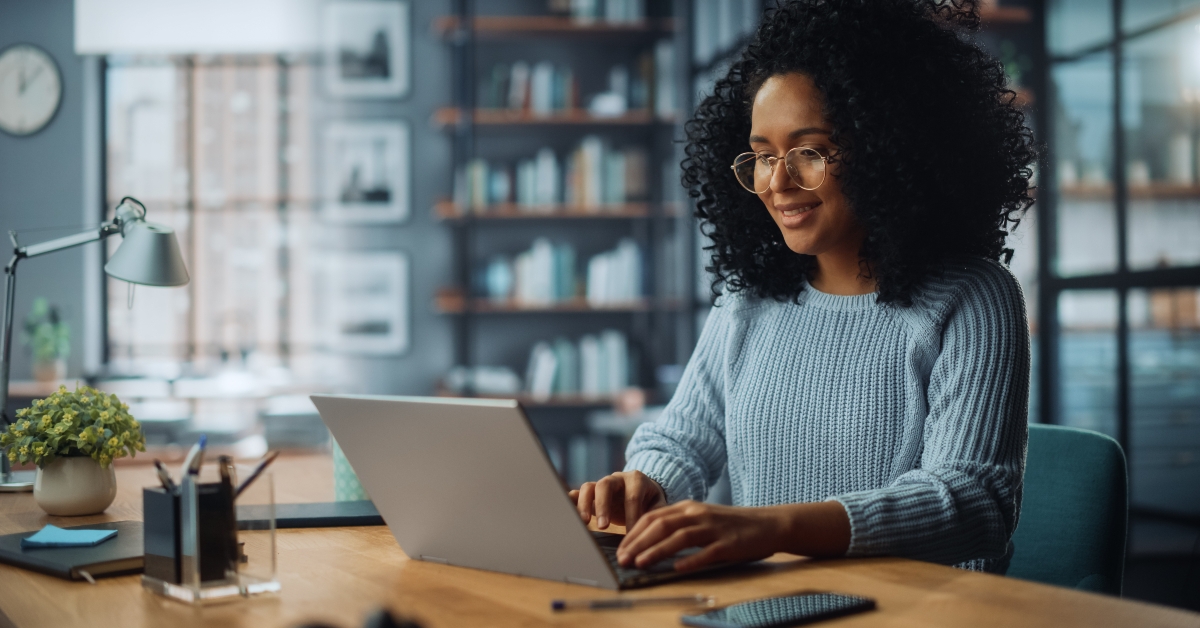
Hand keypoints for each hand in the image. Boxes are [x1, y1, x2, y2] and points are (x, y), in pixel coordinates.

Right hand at [568, 470, 666, 529]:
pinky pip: (578, 493)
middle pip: (605, 485)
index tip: (631, 536)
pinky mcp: (591, 493)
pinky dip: (572, 501)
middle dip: (603, 506)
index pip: (632, 497)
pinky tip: (567, 512)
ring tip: (583, 523)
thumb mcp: (659, 505)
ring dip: (584, 504)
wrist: (643, 490)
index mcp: (636, 480)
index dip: (631, 516)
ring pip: (589, 487)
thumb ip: (656, 514)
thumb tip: (652, 532)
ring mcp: (602, 484)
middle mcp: (616, 478)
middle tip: (604, 526)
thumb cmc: (651, 501)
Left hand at [616, 500, 851, 571]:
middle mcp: (698, 514)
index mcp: (688, 507)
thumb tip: (649, 543)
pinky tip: (677, 569)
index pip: (653, 517)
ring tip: (640, 563)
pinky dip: (690, 560)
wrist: (768, 524)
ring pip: (679, 537)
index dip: (634, 533)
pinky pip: (706, 552)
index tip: (620, 549)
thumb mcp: (701, 519)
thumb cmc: (730, 526)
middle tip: (622, 559)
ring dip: (657, 550)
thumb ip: (679, 526)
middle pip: (661, 525)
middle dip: (638, 543)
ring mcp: (713, 528)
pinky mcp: (728, 544)